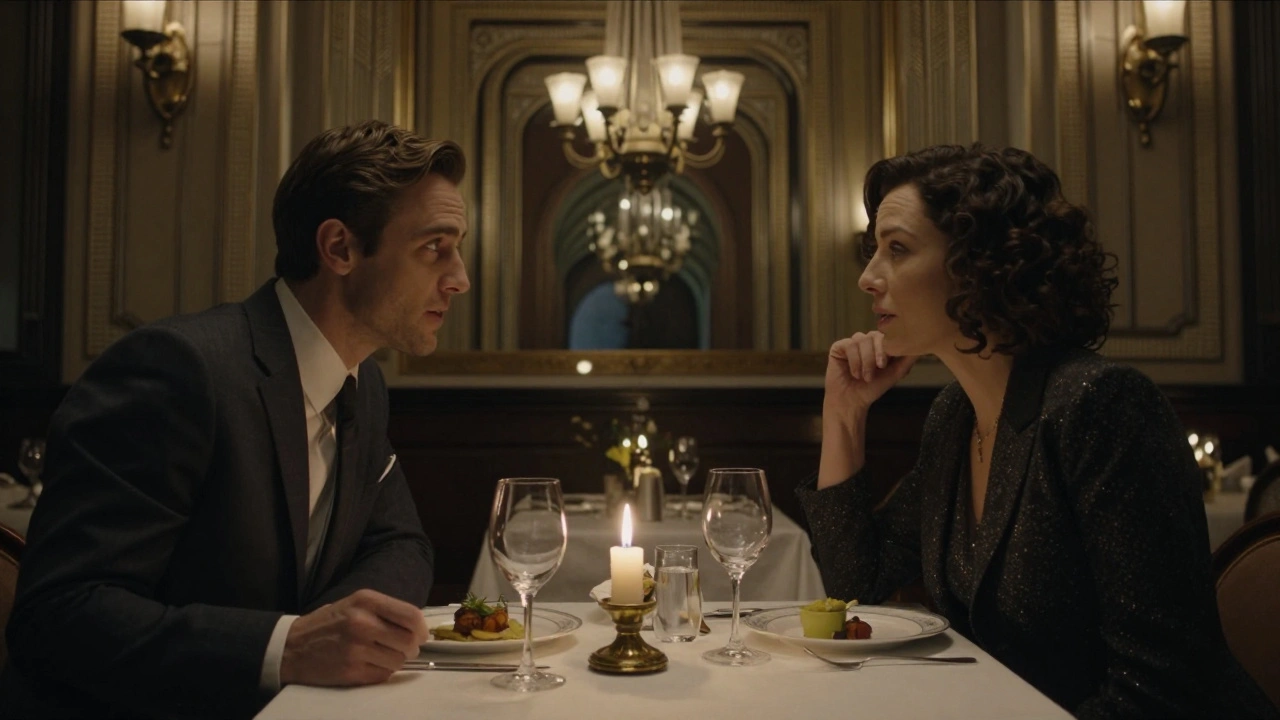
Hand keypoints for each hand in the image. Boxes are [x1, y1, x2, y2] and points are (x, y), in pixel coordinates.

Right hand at [280, 589, 429, 686]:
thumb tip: (419, 626)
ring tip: (381, 655)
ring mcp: (356, 649)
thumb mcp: (355, 603)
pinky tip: (369, 665)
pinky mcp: (351, 671)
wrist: (291, 646)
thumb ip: (385, 611)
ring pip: (398, 661)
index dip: (422, 629)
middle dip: (411, 647)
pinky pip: (383, 675)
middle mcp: (362, 623)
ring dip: (396, 661)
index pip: (411, 615)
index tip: (421, 635)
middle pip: (409, 641)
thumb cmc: (328, 623)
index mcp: (366, 601)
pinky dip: (382, 672)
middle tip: (403, 648)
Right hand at [824, 331, 917, 420]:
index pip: (887, 335)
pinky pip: (849, 345)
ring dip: (866, 360)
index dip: (887, 348)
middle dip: (877, 353)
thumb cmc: (872, 389)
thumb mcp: (895, 373)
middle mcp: (866, 342)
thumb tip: (922, 347)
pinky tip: (854, 373)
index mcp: (879, 345)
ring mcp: (852, 343)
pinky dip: (854, 361)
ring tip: (865, 377)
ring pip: (862, 339)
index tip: (885, 366)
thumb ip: (907, 359)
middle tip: (878, 368)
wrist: (852, 401)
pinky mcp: (838, 347)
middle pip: (874, 335)